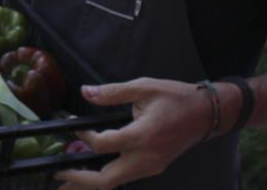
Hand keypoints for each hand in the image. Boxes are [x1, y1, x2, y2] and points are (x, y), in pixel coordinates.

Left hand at [55, 78, 210, 189]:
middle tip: (58, 174)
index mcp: (144, 136)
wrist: (207, 114)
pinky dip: (105, 179)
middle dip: (80, 180)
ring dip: (90, 184)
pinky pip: (125, 178)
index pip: (104, 145)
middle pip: (106, 180)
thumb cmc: (177, 98)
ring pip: (115, 183)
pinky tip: (91, 176)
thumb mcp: (145, 87)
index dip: (85, 137)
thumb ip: (113, 92)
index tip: (76, 127)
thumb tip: (87, 92)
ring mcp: (151, 167)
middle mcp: (147, 157)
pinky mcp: (153, 168)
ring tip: (67, 183)